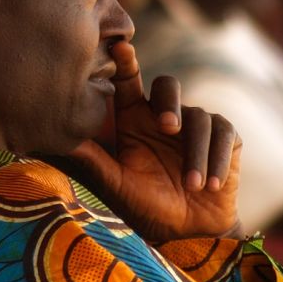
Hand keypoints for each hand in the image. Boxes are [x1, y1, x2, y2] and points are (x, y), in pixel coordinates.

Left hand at [68, 41, 241, 241]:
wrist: (189, 234)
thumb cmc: (147, 207)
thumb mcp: (117, 185)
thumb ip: (93, 161)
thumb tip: (57, 139)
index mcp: (134, 120)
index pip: (128, 82)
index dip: (125, 62)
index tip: (120, 47)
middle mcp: (164, 116)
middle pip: (169, 85)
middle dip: (169, 102)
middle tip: (168, 126)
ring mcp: (195, 125)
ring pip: (199, 118)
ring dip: (196, 154)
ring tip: (193, 186)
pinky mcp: (225, 138)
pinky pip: (224, 134)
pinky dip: (217, 159)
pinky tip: (212, 185)